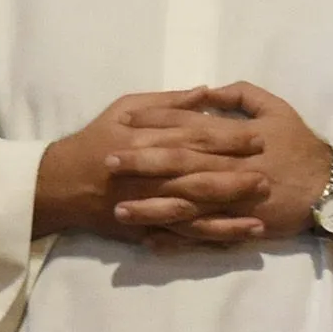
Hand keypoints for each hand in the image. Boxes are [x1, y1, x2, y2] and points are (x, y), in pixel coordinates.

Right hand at [36, 91, 263, 242]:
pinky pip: (184, 236)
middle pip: (201, 176)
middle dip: (236, 179)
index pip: (197, 139)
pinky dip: (211, 238)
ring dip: (229, 215)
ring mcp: (151, 204)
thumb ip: (168, 102)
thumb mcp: (125, 107)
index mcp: (150, 140)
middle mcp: (153, 174)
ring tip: (259, 217)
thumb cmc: (97, 139)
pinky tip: (237, 238)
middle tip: (268, 178)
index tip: (261, 139)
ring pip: (196, 211)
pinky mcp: (149, 226)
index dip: (231, 140)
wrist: (64, 183)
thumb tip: (205, 92)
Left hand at [108, 80, 332, 245]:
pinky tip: (149, 242)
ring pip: (184, 204)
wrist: (329, 190)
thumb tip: (206, 90)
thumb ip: (240, 95)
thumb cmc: (300, 145)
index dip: (155, 122)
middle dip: (141, 163)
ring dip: (149, 207)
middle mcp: (228, 168)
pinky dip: (175, 240)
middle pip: (178, 164)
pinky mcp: (237, 226)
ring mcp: (232, 201)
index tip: (124, 121)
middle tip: (106, 162)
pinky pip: (201, 236)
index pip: (187, 125)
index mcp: (234, 137)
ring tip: (117, 209)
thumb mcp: (276, 108)